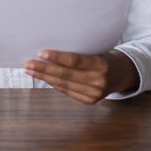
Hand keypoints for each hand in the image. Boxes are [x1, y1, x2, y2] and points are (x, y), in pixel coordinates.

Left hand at [24, 49, 139, 103]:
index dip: (57, 57)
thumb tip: (50, 50)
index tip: (40, 52)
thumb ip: (78, 52)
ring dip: (45, 77)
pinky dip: (54, 84)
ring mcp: (94, 94)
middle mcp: (98, 81)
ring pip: (64, 85)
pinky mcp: (90, 101)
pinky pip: (67, 91)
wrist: (123, 73)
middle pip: (66, 75)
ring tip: (30, 70)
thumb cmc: (104, 55)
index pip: (75, 61)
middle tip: (28, 63)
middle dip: (44, 69)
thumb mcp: (96, 49)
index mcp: (101, 64)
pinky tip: (43, 78)